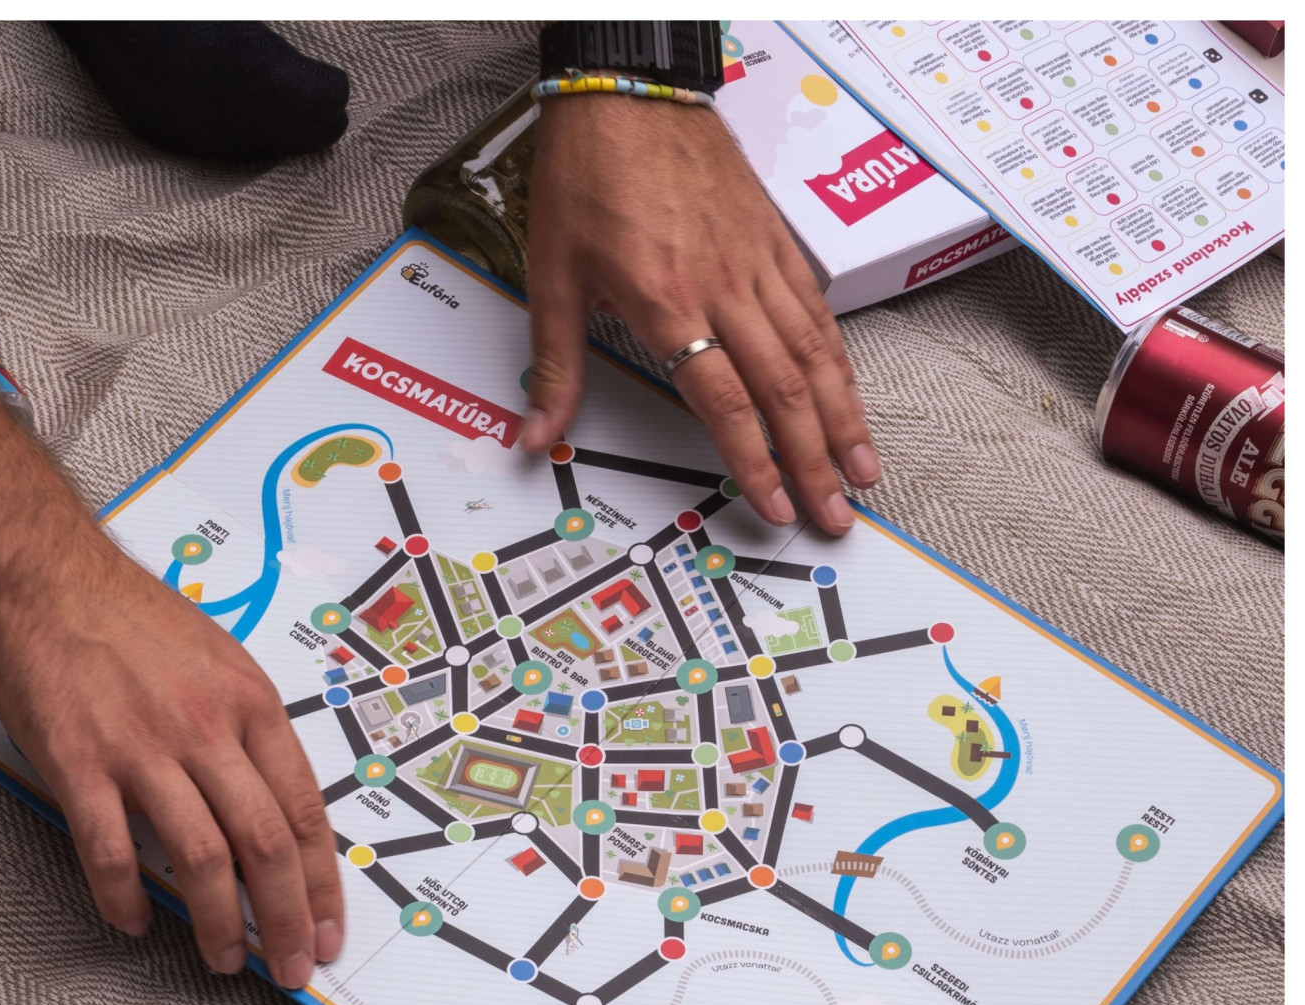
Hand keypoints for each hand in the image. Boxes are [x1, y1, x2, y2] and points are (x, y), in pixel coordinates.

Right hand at [0, 306, 341, 987]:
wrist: (54, 579)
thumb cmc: (141, 623)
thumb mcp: (228, 666)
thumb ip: (255, 737)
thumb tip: (281, 811)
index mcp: (254, 709)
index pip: (305, 812)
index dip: (324, 882)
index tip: (331, 927)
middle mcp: (209, 732)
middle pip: (267, 845)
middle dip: (289, 919)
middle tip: (293, 967)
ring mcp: (144, 749)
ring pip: (202, 858)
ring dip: (220, 923)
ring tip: (225, 960)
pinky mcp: (81, 763)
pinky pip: (110, 851)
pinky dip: (125, 897)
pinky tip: (136, 923)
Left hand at [520, 95, 879, 533]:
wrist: (628, 91)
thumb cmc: (586, 177)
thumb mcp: (553, 276)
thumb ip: (556, 366)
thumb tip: (536, 436)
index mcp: (666, 303)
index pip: (724, 403)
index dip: (755, 463)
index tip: (777, 508)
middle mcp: (724, 288)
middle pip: (783, 390)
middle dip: (814, 461)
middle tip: (838, 515)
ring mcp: (758, 263)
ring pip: (814, 353)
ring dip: (843, 418)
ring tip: (866, 469)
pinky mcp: (776, 240)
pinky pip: (817, 311)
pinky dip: (839, 360)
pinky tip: (850, 396)